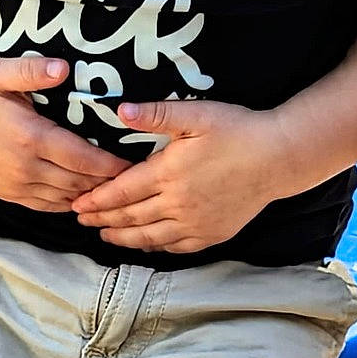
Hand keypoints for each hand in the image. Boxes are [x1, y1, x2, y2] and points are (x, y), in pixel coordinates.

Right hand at [0, 56, 131, 212]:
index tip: (134, 164)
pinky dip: (67, 203)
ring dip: (89, 195)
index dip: (112, 166)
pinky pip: (45, 205)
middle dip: (107, 182)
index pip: (83, 160)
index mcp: (30, 137)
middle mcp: (24, 167)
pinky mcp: (7, 193)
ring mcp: (14, 184)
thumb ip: (33, 70)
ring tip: (114, 188)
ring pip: (64, 198)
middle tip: (134, 178)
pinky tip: (82, 194)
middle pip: (79, 183)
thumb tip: (64, 68)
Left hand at [69, 99, 291, 252]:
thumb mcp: (196, 114)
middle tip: (81, 220)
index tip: (77, 204)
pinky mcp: (212, 234)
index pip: (122, 191)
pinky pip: (176, 246)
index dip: (97, 199)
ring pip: (149, 237)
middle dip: (102, 219)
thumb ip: (155, 113)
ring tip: (104, 235)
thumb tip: (119, 109)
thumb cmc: (238, 130)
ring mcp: (195, 223)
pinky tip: (145, 244)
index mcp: (169, 174)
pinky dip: (155, 247)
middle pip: (130, 217)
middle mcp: (178, 204)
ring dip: (123, 238)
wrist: (279, 157)